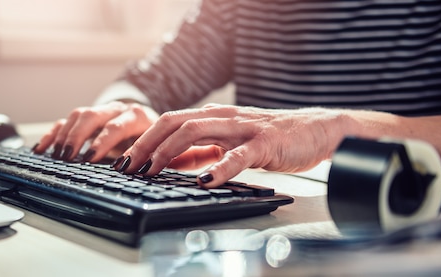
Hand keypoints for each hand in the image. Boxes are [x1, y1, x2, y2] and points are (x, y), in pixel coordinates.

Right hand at [33, 101, 158, 162]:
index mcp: (136, 116)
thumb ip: (146, 160)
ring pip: (77, 116)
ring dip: (64, 136)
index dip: (102, 142)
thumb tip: (137, 174)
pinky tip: (41, 149)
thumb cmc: (153, 141)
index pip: (116, 126)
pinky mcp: (86, 118)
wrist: (150, 124)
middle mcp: (116, 110)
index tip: (89, 159)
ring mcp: (100, 112)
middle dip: (78, 137)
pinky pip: (65, 122)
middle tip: (68, 157)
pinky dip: (52, 135)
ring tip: (57, 156)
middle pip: (92, 116)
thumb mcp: (155, 149)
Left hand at [113, 104, 348, 187]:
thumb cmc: (272, 138)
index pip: (168, 123)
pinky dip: (219, 168)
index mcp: (213, 117)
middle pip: (173, 123)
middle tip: (126, 167)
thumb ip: (201, 150)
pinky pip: (238, 155)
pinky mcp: (264, 143)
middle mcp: (222, 118)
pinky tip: (205, 181)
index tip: (123, 161)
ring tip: (152, 171)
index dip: (142, 140)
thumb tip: (168, 162)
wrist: (317, 129)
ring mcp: (242, 128)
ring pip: (196, 132)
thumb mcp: (229, 142)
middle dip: (145, 145)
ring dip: (169, 152)